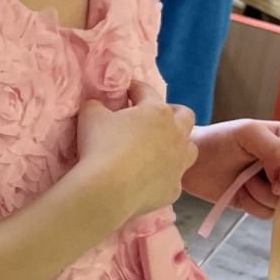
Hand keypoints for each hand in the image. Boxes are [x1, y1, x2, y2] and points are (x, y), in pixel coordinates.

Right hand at [76, 82, 198, 223]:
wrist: (108, 190)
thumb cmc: (100, 146)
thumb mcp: (90, 116)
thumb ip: (96, 106)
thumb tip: (97, 106)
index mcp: (157, 112)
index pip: (147, 92)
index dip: (135, 89)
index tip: (127, 91)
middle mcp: (175, 135)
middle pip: (185, 116)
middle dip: (173, 113)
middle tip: (156, 118)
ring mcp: (178, 163)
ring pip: (189, 150)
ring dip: (178, 147)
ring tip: (161, 150)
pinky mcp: (173, 189)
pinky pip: (173, 180)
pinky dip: (164, 177)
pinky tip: (150, 180)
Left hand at [185, 118, 279, 216]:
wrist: (190, 161)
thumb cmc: (218, 140)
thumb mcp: (248, 133)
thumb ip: (273, 149)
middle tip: (274, 186)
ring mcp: (274, 186)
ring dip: (265, 195)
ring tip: (244, 181)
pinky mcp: (258, 202)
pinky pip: (270, 214)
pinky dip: (254, 206)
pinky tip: (239, 193)